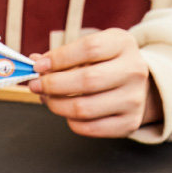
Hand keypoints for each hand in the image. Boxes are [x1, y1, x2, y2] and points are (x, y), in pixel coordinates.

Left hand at [28, 28, 162, 137]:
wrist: (137, 87)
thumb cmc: (106, 65)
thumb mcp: (91, 52)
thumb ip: (63, 56)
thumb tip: (34, 63)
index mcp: (123, 44)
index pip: (89, 48)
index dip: (59, 58)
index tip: (38, 66)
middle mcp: (134, 71)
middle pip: (87, 80)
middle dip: (53, 85)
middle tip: (35, 86)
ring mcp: (133, 99)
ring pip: (84, 108)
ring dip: (57, 105)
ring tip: (47, 99)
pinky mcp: (128, 123)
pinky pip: (89, 128)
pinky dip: (71, 122)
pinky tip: (67, 113)